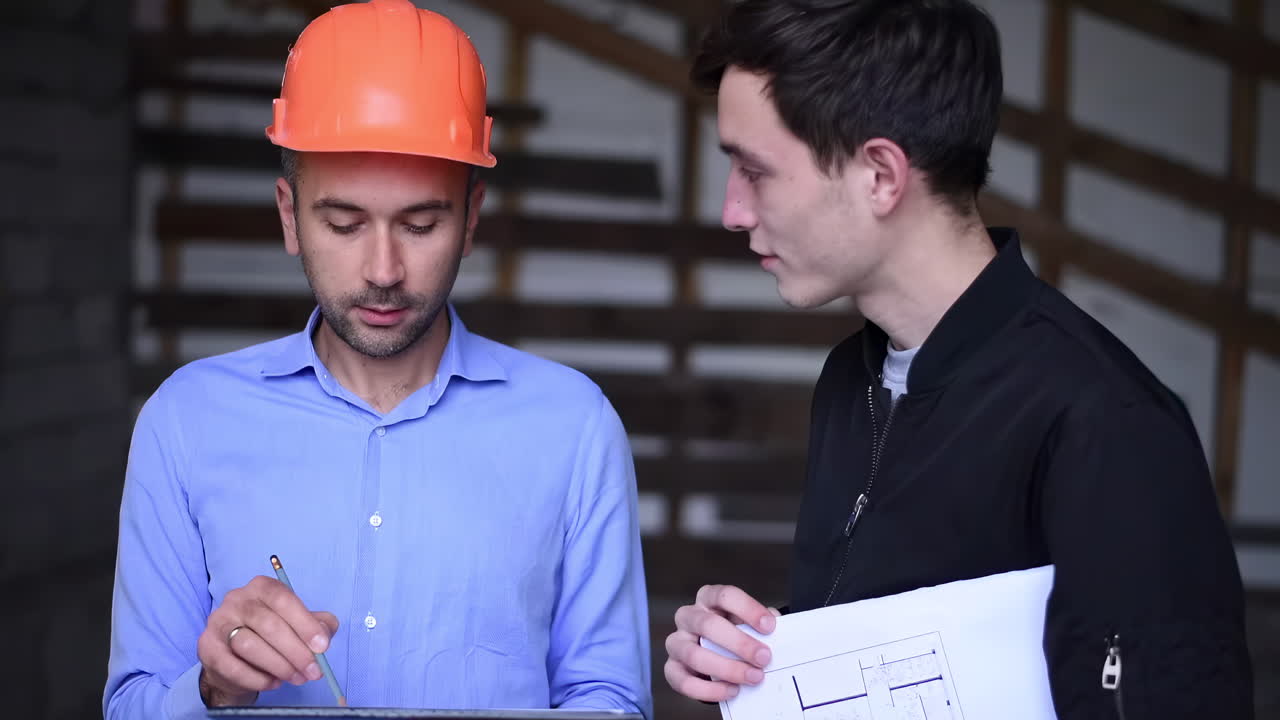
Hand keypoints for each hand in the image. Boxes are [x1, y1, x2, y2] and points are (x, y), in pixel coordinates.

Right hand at [196, 575, 338, 706]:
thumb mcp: (299, 624)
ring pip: (248, 645)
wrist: (234, 660)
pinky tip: (272, 683)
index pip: (283, 599)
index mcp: (262, 587)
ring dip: (278, 666)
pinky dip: (257, 678)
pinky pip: (232, 666)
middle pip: (267, 624)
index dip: (305, 623)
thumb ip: (318, 624)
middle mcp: (236, 599)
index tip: (322, 647)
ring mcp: (218, 622)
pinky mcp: (207, 647)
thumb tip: (325, 636)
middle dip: (295, 651)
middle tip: (313, 671)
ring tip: (295, 678)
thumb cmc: (272, 636)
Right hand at [664, 584, 781, 701]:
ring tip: (753, 677)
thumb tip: (778, 633)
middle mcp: (688, 617)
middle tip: (764, 657)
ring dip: (727, 668)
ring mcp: (677, 642)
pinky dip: (710, 689)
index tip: (770, 625)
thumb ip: (760, 626)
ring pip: (694, 654)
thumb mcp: (748, 624)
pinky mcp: (672, 668)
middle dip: (739, 643)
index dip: (747, 609)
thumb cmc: (735, 635)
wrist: (718, 657)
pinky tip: (732, 690)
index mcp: (708, 598)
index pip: (725, 595)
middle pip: (708, 625)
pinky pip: (684, 681)